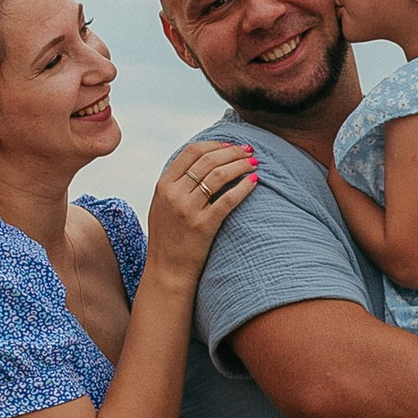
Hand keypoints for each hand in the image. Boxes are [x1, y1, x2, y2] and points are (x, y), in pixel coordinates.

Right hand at [145, 139, 258, 284]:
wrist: (167, 272)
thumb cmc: (168, 239)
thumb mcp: (162, 206)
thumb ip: (176, 185)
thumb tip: (200, 163)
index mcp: (163, 185)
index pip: (192, 152)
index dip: (215, 144)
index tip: (231, 145)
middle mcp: (174, 194)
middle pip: (208, 160)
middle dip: (232, 152)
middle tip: (249, 151)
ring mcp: (188, 210)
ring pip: (219, 175)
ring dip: (240, 165)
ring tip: (254, 163)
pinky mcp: (203, 226)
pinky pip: (228, 199)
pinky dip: (243, 187)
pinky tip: (254, 182)